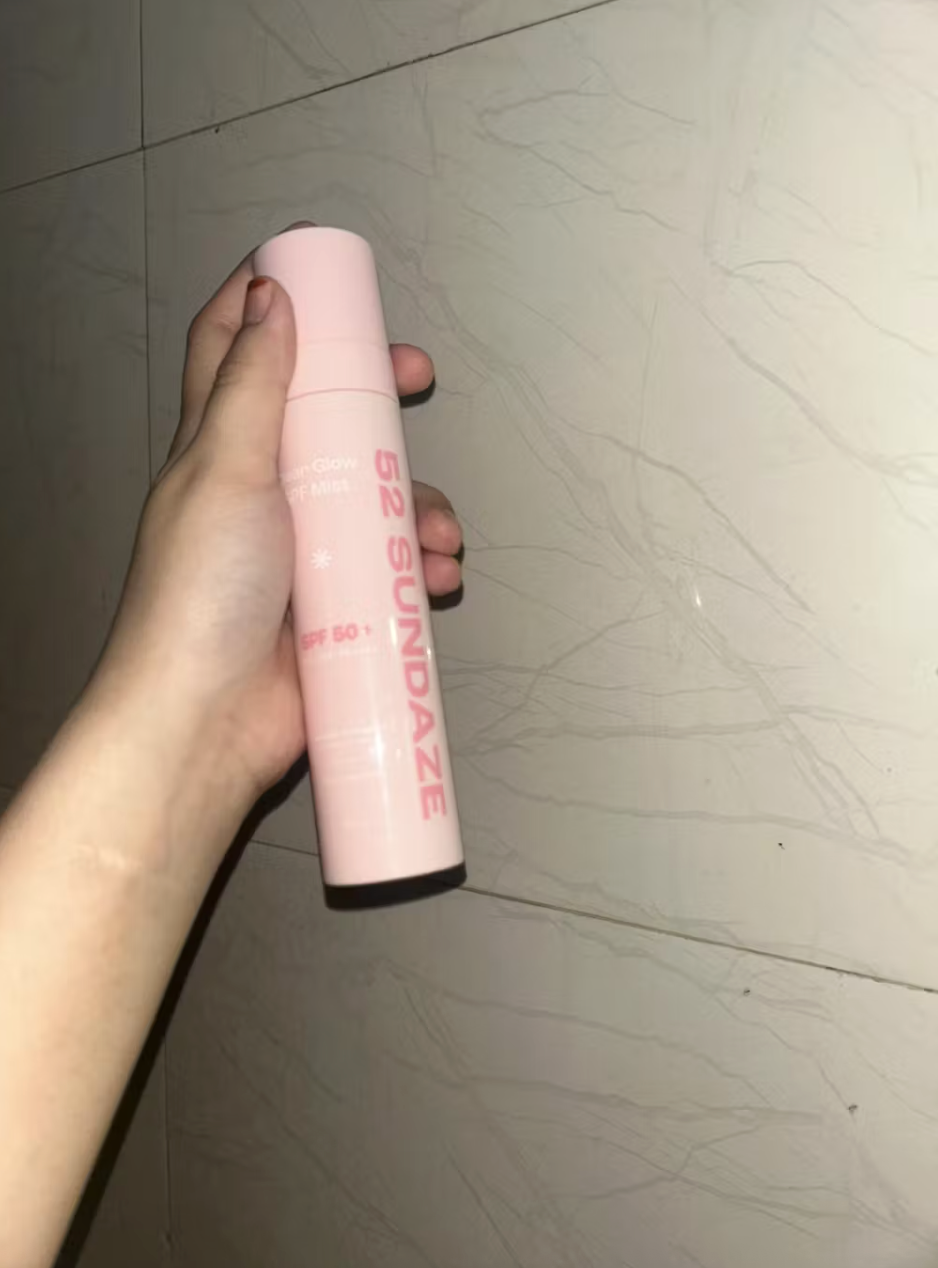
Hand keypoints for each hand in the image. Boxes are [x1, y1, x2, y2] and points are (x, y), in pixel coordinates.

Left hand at [93, 248, 461, 811]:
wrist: (210, 721)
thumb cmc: (204, 589)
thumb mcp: (224, 471)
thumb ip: (251, 386)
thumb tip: (269, 295)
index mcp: (218, 447)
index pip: (235, 351)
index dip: (272, 302)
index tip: (326, 275)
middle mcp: (260, 489)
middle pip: (322, 416)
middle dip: (373, 393)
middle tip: (418, 377)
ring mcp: (300, 549)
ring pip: (371, 494)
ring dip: (416, 502)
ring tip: (441, 536)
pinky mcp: (334, 602)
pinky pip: (389, 564)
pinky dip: (421, 565)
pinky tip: (438, 579)